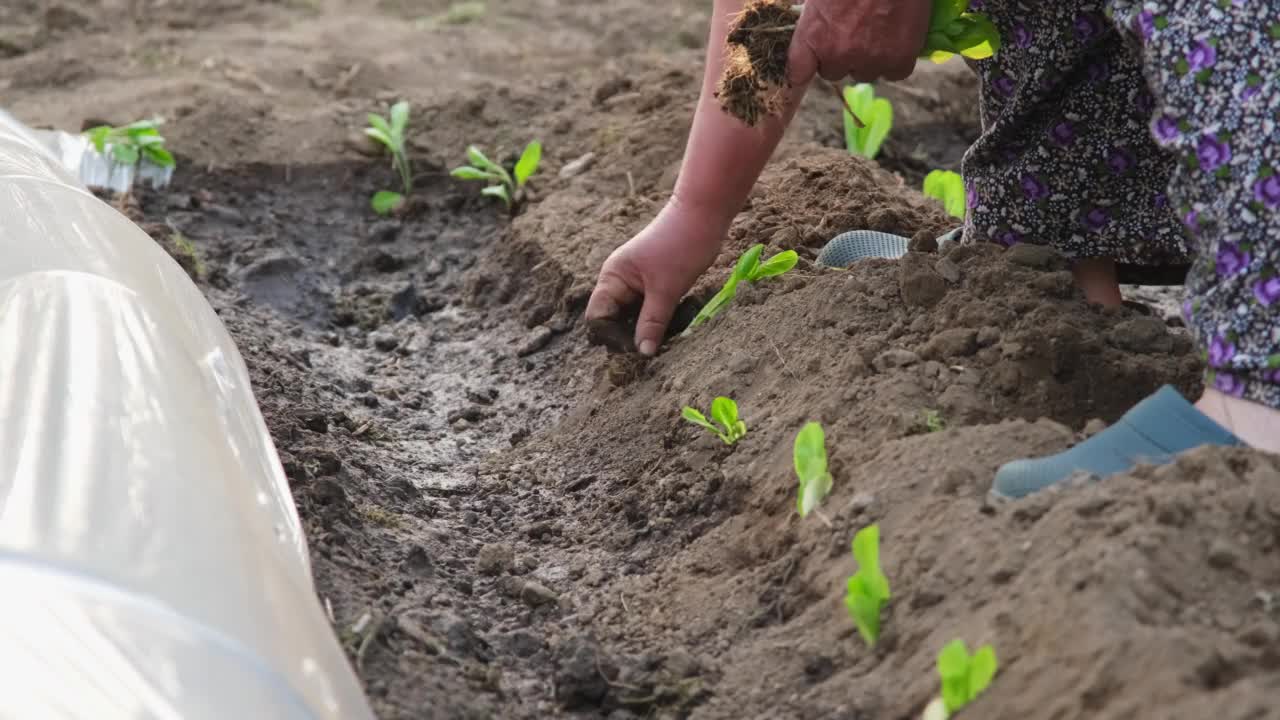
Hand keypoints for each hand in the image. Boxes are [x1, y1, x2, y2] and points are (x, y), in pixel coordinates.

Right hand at [585, 200, 725, 355]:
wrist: (704, 213)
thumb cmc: (682, 245)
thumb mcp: (667, 290)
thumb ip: (652, 323)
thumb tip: (643, 353)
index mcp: (612, 278)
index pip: (597, 318)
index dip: (613, 337)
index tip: (638, 348)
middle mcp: (618, 281)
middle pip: (614, 321)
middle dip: (632, 335)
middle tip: (658, 343)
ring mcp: (636, 282)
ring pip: (634, 317)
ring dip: (650, 328)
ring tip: (671, 330)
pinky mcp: (653, 283)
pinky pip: (650, 309)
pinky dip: (661, 318)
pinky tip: (678, 318)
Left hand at [788, 0, 931, 83]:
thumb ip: (813, 13)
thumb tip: (817, 19)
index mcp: (813, 35)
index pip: (797, 73)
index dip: (804, 70)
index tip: (809, 68)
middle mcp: (838, 54)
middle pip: (835, 72)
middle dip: (842, 55)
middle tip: (855, 28)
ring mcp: (870, 59)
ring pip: (866, 73)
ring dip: (870, 58)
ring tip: (878, 28)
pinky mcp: (899, 58)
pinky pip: (895, 72)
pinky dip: (896, 60)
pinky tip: (897, 39)